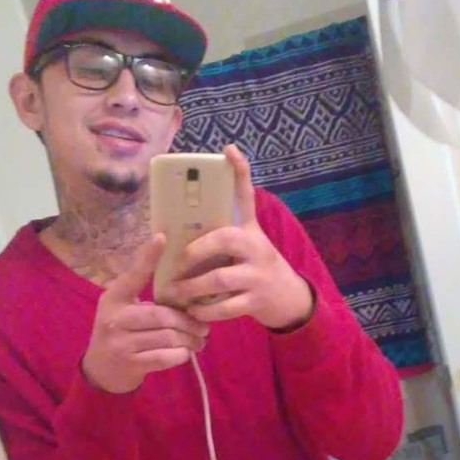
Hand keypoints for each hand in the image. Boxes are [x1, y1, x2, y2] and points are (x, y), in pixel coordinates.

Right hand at [82, 234, 208, 393]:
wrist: (101, 369)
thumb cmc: (122, 330)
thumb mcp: (125, 308)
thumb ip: (147, 296)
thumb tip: (187, 282)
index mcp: (114, 298)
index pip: (133, 275)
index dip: (147, 257)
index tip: (162, 237)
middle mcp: (114, 318)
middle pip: (162, 315)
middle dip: (188, 321)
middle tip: (204, 326)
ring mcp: (120, 343)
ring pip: (167, 337)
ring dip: (189, 339)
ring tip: (200, 339)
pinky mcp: (130, 364)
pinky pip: (164, 357)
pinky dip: (180, 354)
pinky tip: (186, 352)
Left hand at [170, 145, 313, 329]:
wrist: (286, 296)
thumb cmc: (254, 265)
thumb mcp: (246, 242)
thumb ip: (219, 234)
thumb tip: (176, 228)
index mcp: (249, 229)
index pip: (245, 195)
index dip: (239, 171)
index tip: (228, 149)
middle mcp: (256, 247)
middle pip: (224, 239)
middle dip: (194, 252)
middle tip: (173, 264)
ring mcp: (258, 274)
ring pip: (220, 278)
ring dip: (192, 287)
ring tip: (174, 292)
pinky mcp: (257, 300)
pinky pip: (225, 306)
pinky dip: (204, 310)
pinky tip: (192, 310)